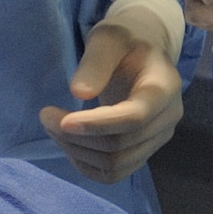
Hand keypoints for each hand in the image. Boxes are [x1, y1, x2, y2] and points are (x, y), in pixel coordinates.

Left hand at [40, 17, 182, 183]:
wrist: (141, 54)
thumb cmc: (124, 41)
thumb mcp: (107, 39)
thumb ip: (95, 63)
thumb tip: (79, 92)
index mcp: (164, 87)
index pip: (134, 117)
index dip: (97, 124)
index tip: (61, 121)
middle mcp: (167, 118)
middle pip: (121, 145)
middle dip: (77, 137)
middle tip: (45, 115)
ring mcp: (157, 139)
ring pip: (115, 164)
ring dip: (76, 151)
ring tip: (52, 125)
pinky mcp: (143, 152)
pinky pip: (113, 174)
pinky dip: (85, 164)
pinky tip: (68, 142)